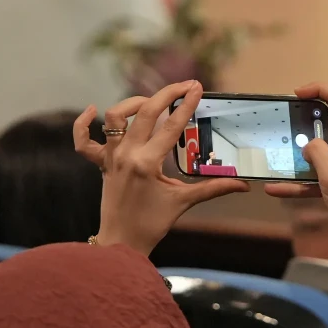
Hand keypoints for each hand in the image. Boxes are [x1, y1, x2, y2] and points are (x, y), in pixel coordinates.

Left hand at [74, 81, 248, 255]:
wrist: (121, 242)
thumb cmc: (152, 224)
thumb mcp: (183, 202)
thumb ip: (213, 188)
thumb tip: (243, 185)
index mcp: (147, 164)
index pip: (171, 127)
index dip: (186, 105)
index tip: (197, 88)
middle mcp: (127, 155)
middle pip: (145, 112)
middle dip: (167, 94)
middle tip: (185, 86)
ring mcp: (111, 158)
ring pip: (114, 118)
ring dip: (133, 104)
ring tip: (151, 102)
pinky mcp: (101, 163)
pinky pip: (84, 141)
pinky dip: (83, 124)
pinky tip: (93, 110)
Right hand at [263, 83, 327, 235]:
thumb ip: (317, 152)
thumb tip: (308, 144)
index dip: (321, 90)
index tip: (298, 93)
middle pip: (327, 122)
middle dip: (305, 120)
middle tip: (286, 122)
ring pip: (318, 150)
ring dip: (298, 152)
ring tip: (277, 152)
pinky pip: (314, 176)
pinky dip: (297, 181)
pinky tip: (275, 188)